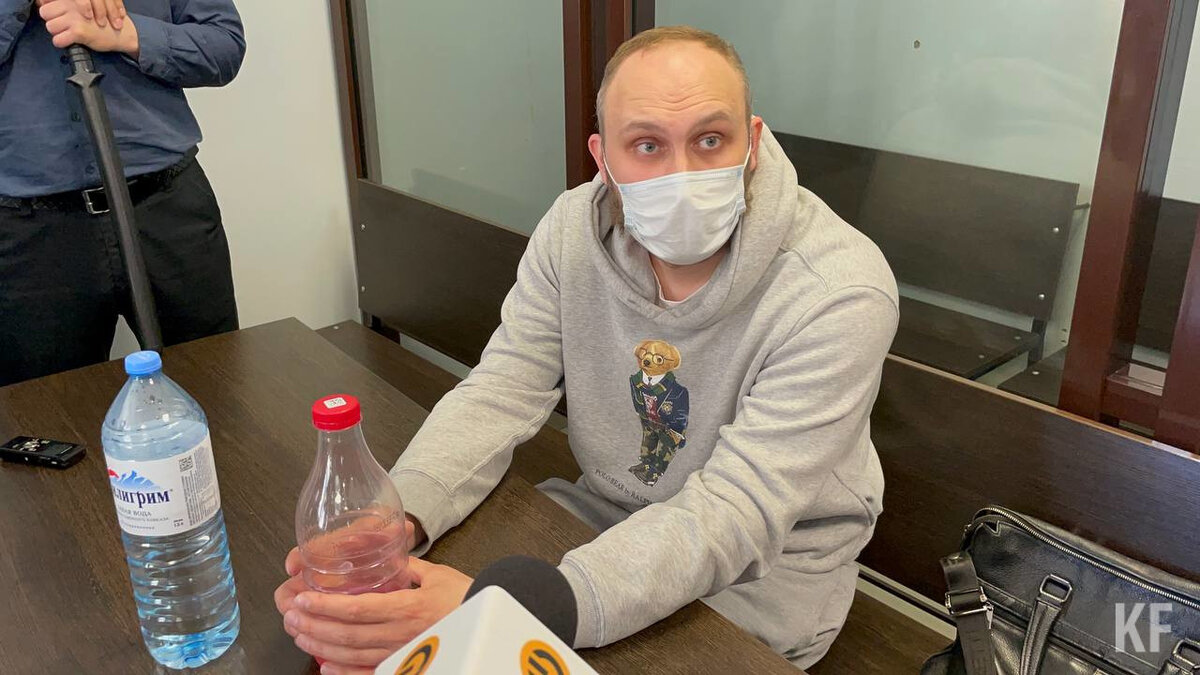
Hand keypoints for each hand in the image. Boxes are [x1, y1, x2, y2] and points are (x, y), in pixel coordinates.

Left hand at [38, 0, 136, 54]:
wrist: (121, 32)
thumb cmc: (101, 20)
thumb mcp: (82, 7)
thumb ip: (64, 5)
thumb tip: (42, 3)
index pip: (45, 3)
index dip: (51, 12)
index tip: (59, 17)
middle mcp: (72, 4)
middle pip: (44, 13)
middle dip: (52, 22)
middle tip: (64, 27)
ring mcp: (75, 17)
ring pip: (50, 27)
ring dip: (57, 33)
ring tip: (69, 34)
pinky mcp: (79, 31)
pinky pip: (58, 40)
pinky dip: (62, 43)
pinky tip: (71, 42)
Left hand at [277, 557, 472, 673]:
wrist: (492, 622)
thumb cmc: (468, 596)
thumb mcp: (438, 574)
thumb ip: (408, 566)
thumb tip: (385, 555)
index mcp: (408, 607)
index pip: (358, 608)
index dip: (326, 606)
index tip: (304, 599)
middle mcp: (402, 634)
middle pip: (348, 634)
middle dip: (315, 626)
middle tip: (291, 618)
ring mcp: (403, 654)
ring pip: (354, 655)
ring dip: (322, 647)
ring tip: (301, 636)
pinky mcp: (407, 666)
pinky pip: (371, 673)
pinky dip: (346, 673)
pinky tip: (326, 667)